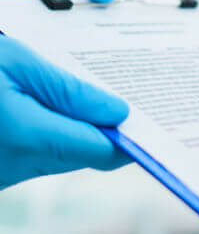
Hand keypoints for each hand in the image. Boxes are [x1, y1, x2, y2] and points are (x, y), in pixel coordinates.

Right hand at [0, 37, 130, 189]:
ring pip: (63, 153)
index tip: (150, 114)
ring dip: (76, 126)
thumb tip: (117, 111)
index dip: (132, 135)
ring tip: (82, 91)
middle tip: (124, 94)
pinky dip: (49, 130)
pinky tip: (47, 102)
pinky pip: (37, 152)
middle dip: (106, 126)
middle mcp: (19, 166)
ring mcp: (6, 172)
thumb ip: (67, 89)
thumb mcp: (14, 61)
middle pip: (88, 152)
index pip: (107, 152)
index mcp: (31, 140)